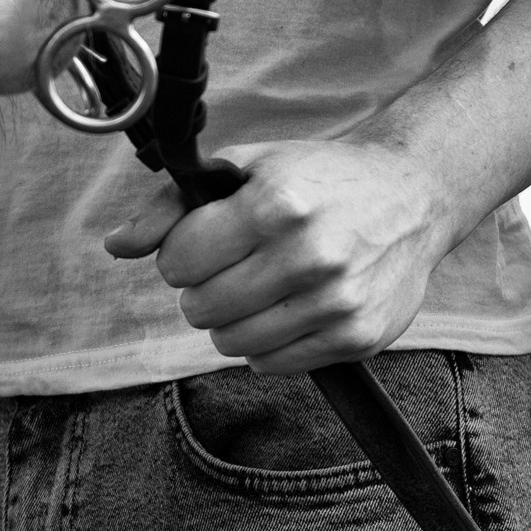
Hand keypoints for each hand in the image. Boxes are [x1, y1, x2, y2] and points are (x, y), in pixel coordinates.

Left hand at [103, 137, 454, 372]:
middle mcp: (308, 255)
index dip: (180, 252)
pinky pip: (272, 364)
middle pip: (200, 307)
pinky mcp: (356, 337)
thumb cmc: (320, 177)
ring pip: (231, 343)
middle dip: (202, 287)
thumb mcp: (246, 167)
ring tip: (258, 286)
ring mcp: (336, 301)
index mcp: (276, 204)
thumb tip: (116, 245)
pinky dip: (267, 342)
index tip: (203, 240)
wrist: (414, 196)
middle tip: (231, 264)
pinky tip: (288, 306)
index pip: (178, 261)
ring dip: (231, 319)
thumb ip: (173, 205)